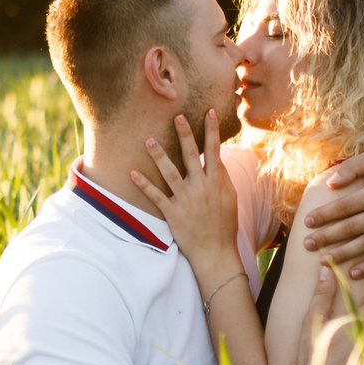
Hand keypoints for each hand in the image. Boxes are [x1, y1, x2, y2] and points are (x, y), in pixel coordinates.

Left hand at [132, 110, 239, 272]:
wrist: (216, 252)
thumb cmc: (224, 225)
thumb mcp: (231, 199)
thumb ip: (223, 178)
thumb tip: (218, 159)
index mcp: (217, 182)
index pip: (214, 151)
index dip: (211, 131)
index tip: (208, 112)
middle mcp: (201, 188)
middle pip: (191, 156)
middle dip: (184, 135)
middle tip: (177, 116)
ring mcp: (186, 200)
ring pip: (170, 173)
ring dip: (159, 156)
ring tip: (148, 140)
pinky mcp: (173, 213)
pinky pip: (156, 196)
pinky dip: (144, 185)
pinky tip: (133, 173)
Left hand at [302, 150, 363, 279]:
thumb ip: (353, 167)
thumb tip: (331, 184)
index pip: (346, 205)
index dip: (325, 215)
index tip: (307, 222)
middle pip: (352, 227)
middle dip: (327, 237)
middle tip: (307, 244)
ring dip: (343, 254)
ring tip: (323, 261)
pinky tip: (352, 273)